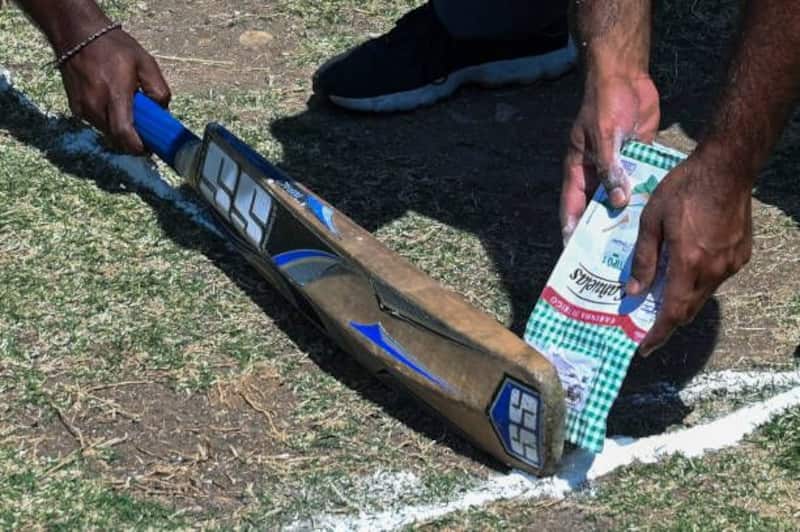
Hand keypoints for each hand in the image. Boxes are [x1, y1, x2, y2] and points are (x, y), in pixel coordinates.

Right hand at [59, 28, 169, 153]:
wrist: (76, 33)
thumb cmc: (113, 47)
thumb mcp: (145, 62)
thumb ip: (158, 88)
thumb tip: (162, 110)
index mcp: (114, 94)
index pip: (123, 133)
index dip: (137, 147)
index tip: (149, 148)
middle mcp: (95, 105)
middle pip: (117, 138)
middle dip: (132, 140)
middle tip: (145, 132)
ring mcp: (83, 108)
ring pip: (106, 132)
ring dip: (120, 130)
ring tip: (129, 112)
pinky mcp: (75, 108)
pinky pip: (96, 123)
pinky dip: (108, 121)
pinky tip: (113, 105)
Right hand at [561, 73, 659, 242]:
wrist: (624, 76)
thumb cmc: (604, 104)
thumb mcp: (603, 137)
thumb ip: (609, 169)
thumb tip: (619, 202)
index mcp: (577, 170)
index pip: (570, 208)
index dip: (572, 230)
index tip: (576, 254)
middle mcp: (595, 174)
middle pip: (596, 209)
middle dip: (602, 231)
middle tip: (612, 257)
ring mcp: (616, 168)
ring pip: (620, 200)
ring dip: (627, 218)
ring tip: (639, 244)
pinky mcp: (636, 160)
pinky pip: (640, 184)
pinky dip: (646, 199)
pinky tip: (658, 218)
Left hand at [627, 146, 752, 354]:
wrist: (727, 168)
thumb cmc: (683, 189)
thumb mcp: (651, 221)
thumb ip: (643, 259)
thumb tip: (634, 291)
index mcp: (689, 264)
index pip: (673, 313)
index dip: (658, 334)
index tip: (645, 347)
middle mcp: (714, 270)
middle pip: (689, 309)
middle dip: (668, 321)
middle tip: (648, 325)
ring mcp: (731, 263)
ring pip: (703, 294)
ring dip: (683, 299)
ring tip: (661, 295)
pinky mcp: (741, 254)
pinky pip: (715, 277)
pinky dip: (697, 281)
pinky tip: (684, 269)